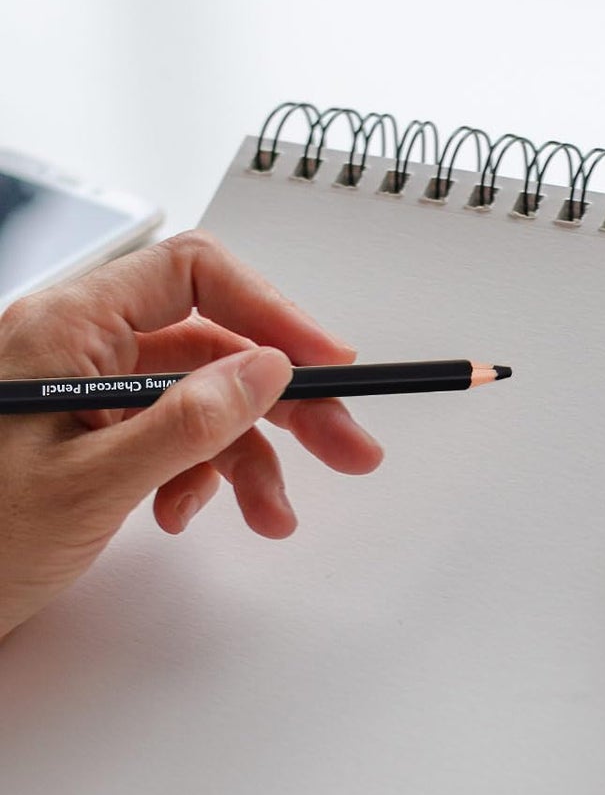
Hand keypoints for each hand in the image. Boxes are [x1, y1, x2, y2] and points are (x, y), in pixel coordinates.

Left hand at [0, 230, 381, 640]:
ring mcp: (86, 395)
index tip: (328, 365)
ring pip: (202, 402)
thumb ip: (185, 422)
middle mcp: (79, 348)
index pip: (193, 276)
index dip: (271, 313)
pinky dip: (200, 479)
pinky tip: (184, 516)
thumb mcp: (88, 484)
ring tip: (273, 518)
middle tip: (348, 449)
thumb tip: (266, 370)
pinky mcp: (90, 438)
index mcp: (67, 328)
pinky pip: (172, 439)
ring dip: (250, 459)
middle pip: (213, 346)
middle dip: (286, 402)